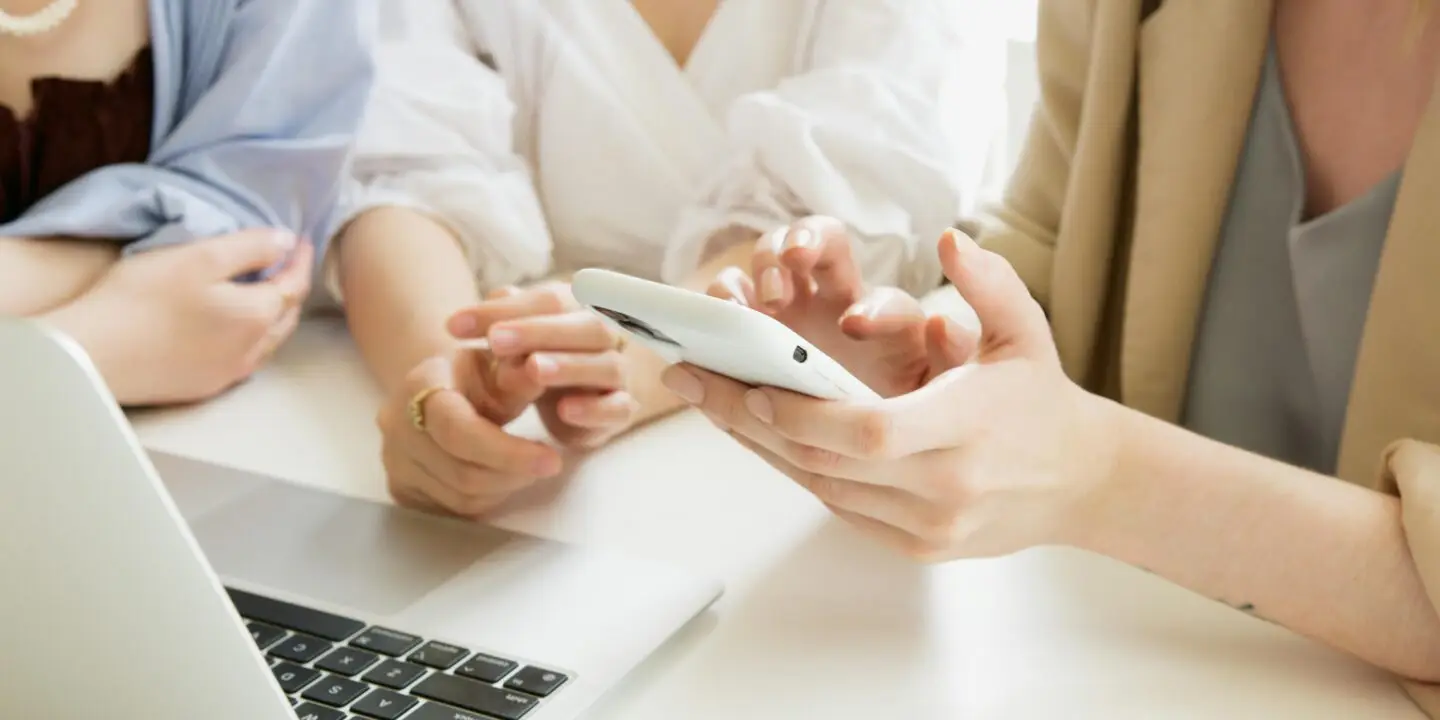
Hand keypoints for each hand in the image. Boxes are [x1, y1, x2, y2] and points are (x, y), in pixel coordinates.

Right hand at [46, 229, 311, 404]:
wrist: (92, 353)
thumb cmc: (142, 298)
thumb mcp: (199, 257)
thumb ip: (250, 247)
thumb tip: (287, 242)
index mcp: (256, 316)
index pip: (294, 285)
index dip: (300, 260)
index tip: (301, 241)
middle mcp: (251, 351)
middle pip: (286, 316)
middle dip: (292, 288)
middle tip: (288, 264)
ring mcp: (228, 373)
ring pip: (268, 341)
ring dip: (274, 315)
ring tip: (266, 292)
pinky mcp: (204, 387)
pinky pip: (242, 359)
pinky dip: (250, 337)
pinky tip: (235, 328)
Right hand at [375, 350, 562, 517]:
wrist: (434, 386)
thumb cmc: (474, 374)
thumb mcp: (497, 365)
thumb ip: (518, 377)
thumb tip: (540, 374)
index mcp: (420, 386)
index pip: (459, 431)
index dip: (508, 452)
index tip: (551, 460)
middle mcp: (396, 425)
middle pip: (462, 473)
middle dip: (514, 473)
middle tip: (548, 464)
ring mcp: (394, 460)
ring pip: (460, 497)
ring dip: (504, 488)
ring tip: (525, 467)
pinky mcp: (400, 488)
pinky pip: (451, 510)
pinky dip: (485, 499)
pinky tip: (499, 477)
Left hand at [449, 283, 639, 448]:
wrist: (586, 392)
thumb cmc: (545, 354)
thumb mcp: (517, 336)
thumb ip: (497, 323)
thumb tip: (461, 320)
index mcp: (580, 306)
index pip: (549, 299)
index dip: (504, 310)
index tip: (454, 326)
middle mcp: (605, 335)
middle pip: (585, 326)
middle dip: (539, 331)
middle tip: (496, 341)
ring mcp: (617, 373)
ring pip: (605, 365)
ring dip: (570, 366)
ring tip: (534, 369)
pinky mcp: (621, 409)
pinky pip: (617, 407)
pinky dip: (595, 409)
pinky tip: (565, 410)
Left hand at [664, 231, 1120, 559]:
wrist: (1082, 482)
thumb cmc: (1041, 399)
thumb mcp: (1027, 330)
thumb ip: (988, 283)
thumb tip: (949, 239)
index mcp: (968, 426)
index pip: (868, 430)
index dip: (802, 412)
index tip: (752, 385)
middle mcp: (946, 486)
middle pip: (827, 463)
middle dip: (751, 423)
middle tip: (696, 383)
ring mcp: (930, 525)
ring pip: (825, 489)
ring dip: (764, 447)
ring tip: (712, 405)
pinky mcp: (918, 547)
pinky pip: (842, 509)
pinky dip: (799, 471)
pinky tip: (761, 436)